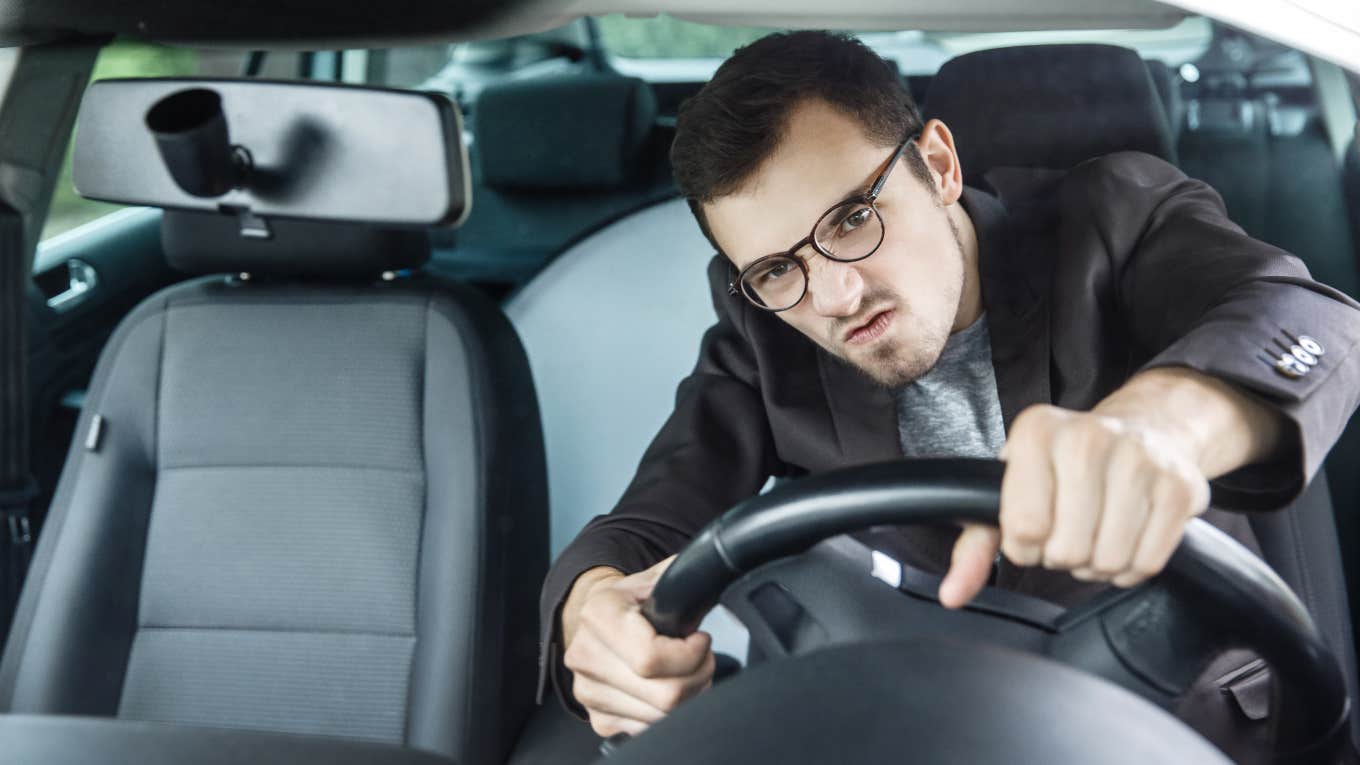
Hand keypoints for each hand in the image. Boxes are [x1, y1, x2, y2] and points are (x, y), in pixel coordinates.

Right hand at [561, 557, 715, 736]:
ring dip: (689, 696)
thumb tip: (711, 577)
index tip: (699, 640)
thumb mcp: (656, 578)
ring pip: (663, 717)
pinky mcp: (599, 719)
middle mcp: (585, 656)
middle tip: (702, 658)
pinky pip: (651, 728)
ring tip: (688, 671)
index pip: (651, 657)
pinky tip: (670, 688)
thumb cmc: (632, 601)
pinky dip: (671, 713)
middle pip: (665, 695)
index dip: (690, 654)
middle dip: (699, 676)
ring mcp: (589, 693)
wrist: (596, 621)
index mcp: (598, 615)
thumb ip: (685, 576)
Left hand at [938, 403, 1210, 607]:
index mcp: (1036, 431)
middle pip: (1066, 549)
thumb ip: (976, 544)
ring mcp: (1140, 459)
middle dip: (1062, 554)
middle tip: (1069, 529)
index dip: (1025, 546)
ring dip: (1097, 563)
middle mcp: (1088, 436)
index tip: (1032, 529)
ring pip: (1107, 561)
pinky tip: (1125, 537)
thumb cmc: (1063, 466)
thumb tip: (952, 595)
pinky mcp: (1180, 488)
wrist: (1147, 429)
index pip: (1024, 527)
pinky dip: (1131, 567)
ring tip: (1096, 531)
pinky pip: (1146, 564)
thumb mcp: (1010, 490)